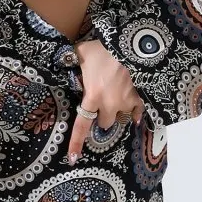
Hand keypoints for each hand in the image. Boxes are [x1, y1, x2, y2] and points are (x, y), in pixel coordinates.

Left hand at [67, 38, 145, 164]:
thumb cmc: (102, 48)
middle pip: (105, 123)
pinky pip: (139, 112)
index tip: (73, 159)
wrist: (129, 43)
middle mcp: (110, 105)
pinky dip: (136, 113)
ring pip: (122, 118)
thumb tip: (60, 60)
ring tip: (116, 99)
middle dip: (102, 117)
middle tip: (100, 104)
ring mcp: (128, 102)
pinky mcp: (141, 96)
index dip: (77, 143)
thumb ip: (70, 60)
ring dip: (118, 112)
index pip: (82, 126)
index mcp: (93, 97)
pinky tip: (134, 113)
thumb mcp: (80, 52)